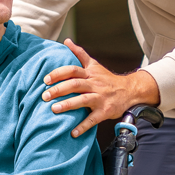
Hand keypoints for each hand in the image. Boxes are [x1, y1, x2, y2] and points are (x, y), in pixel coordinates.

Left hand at [41, 40, 161, 137]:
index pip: (72, 70)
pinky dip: (83, 126)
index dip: (59, 74)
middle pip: (75, 84)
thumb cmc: (107, 79)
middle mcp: (94, 84)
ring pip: (83, 100)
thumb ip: (79, 54)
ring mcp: (100, 97)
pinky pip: (93, 119)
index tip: (45, 80)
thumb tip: (66, 41)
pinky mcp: (105, 111)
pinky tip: (73, 133)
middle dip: (59, 89)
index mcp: (90, 73)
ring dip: (68, 105)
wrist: (129, 91)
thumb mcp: (94, 65)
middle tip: (44, 96)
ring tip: (54, 110)